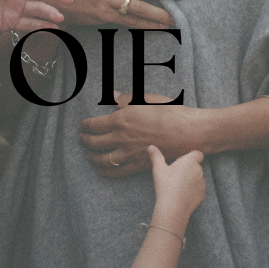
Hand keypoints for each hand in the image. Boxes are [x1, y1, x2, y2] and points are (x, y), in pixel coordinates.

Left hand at [80, 91, 197, 176]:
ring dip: (92, 158)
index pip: (95, 125)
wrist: (187, 131)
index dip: (85, 126)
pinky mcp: (139, 165)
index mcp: (121, 120)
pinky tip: (101, 171)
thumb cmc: (169, 111)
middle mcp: (121, 138)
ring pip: (103, 159)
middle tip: (81, 139)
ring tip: (88, 155)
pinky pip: (117, 171)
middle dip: (85, 141)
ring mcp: (129, 153)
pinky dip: (106, 172)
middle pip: (95, 143)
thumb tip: (113, 95)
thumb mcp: (145, 98)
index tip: (81, 126)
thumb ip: (126, 99)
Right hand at [150, 146, 205, 230]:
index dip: (190, 156)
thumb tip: (151, 147)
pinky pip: (199, 189)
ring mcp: (202, 183)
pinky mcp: (202, 195)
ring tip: (178, 186)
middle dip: (188, 168)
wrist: (173, 207)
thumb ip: (156, 156)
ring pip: (197, 178)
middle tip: (175, 175)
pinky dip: (193, 190)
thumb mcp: (158, 169)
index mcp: (190, 162)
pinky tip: (182, 194)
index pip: (198, 154)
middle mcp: (199, 171)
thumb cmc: (166, 186)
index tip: (179, 162)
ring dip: (191, 179)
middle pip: (196, 166)